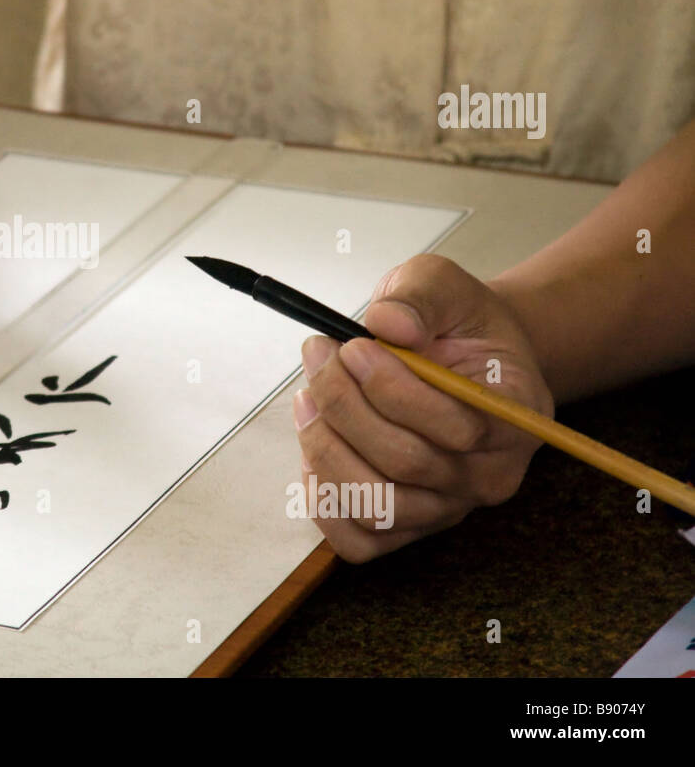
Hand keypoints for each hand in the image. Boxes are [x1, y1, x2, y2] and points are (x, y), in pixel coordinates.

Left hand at [291, 254, 553, 561]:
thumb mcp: (442, 286)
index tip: (352, 345)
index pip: (456, 426)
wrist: (461, 358)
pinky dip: (322, 498)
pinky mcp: (407, 528)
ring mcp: (447, 509)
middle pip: (405, 463)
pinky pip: (358, 540)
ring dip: (325, 447)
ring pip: (377, 505)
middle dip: (344, 405)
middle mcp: (489, 476)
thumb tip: (387, 323)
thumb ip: (417, 297)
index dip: (390, 386)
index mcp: (516, 417)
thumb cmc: (453, 326)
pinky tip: (315, 444)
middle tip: (319, 356)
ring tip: (309, 395)